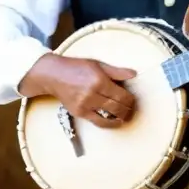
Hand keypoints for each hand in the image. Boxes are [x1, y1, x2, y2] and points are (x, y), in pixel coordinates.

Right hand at [20, 53, 136, 127]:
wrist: (54, 76)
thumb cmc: (78, 67)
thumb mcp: (99, 64)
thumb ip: (117, 71)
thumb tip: (134, 74)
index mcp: (99, 81)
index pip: (121, 95)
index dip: (130, 100)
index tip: (134, 100)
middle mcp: (92, 95)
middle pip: (116, 107)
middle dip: (128, 110)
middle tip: (132, 109)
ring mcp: (84, 105)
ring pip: (108, 116)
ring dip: (120, 118)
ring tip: (126, 117)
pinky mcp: (79, 113)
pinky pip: (97, 121)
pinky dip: (108, 123)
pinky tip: (115, 121)